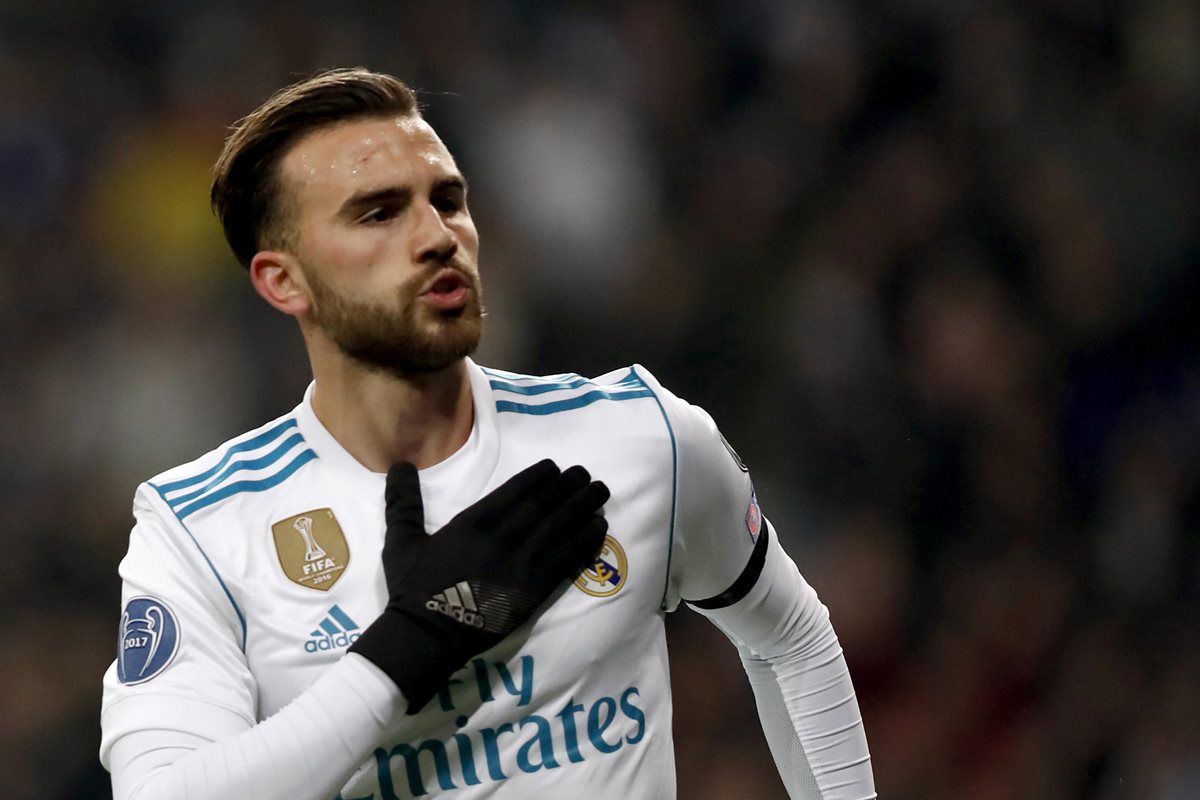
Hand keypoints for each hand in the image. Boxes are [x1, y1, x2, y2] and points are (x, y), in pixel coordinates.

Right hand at [349, 459, 609, 711]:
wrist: (426, 635)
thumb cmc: (412, 588)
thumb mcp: (402, 540)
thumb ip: (404, 501)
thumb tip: (398, 464)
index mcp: (474, 522)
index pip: (516, 491)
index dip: (539, 476)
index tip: (555, 467)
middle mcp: (503, 537)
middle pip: (544, 505)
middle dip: (568, 487)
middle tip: (586, 474)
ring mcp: (521, 564)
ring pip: (560, 528)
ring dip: (583, 507)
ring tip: (600, 493)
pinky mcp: (534, 591)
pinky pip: (566, 561)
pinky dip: (585, 543)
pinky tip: (599, 529)